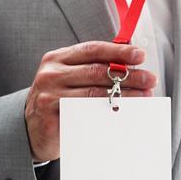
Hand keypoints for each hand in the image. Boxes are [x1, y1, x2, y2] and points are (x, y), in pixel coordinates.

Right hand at [25, 41, 156, 161]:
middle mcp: (51, 74)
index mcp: (58, 59)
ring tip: (144, 96)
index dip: (118, 51)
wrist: (31, 129)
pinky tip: (125, 112)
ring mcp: (49, 96)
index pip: (92, 49)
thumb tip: (129, 63)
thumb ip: (92, 68)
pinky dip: (108, 113)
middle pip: (97, 71)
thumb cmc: (57, 100)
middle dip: (128, 75)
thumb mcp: (69, 78)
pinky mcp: (51, 118)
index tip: (140, 55)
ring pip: (95, 94)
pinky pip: (86, 115)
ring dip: (125, 95)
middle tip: (149, 79)